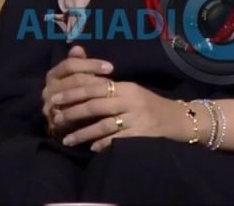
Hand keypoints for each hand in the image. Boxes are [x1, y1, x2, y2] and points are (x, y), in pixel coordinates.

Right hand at [41, 45, 112, 136]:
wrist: (65, 123)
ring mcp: (49, 107)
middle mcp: (48, 90)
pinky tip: (102, 114)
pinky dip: (88, 115)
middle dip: (95, 81)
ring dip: (93, 97)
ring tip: (109, 97)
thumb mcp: (78, 77)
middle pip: (74, 81)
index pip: (70, 64)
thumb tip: (77, 47)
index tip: (111, 67)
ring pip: (75, 99)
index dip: (91, 64)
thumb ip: (79, 63)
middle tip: (113, 84)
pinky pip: (73, 118)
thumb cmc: (75, 95)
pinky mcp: (54, 124)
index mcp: (52, 75)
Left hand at [52, 81, 187, 151]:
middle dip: (72, 111)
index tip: (55, 97)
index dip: (73, 92)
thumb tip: (81, 85)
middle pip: (95, 104)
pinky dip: (102, 144)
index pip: (95, 87)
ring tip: (66, 139)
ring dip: (82, 133)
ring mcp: (136, 118)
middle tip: (55, 117)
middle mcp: (130, 100)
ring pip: (103, 124)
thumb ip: (109, 89)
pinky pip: (117, 140)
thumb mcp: (132, 92)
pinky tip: (91, 148)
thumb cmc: (150, 106)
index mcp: (126, 87)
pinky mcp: (141, 134)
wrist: (178, 119)